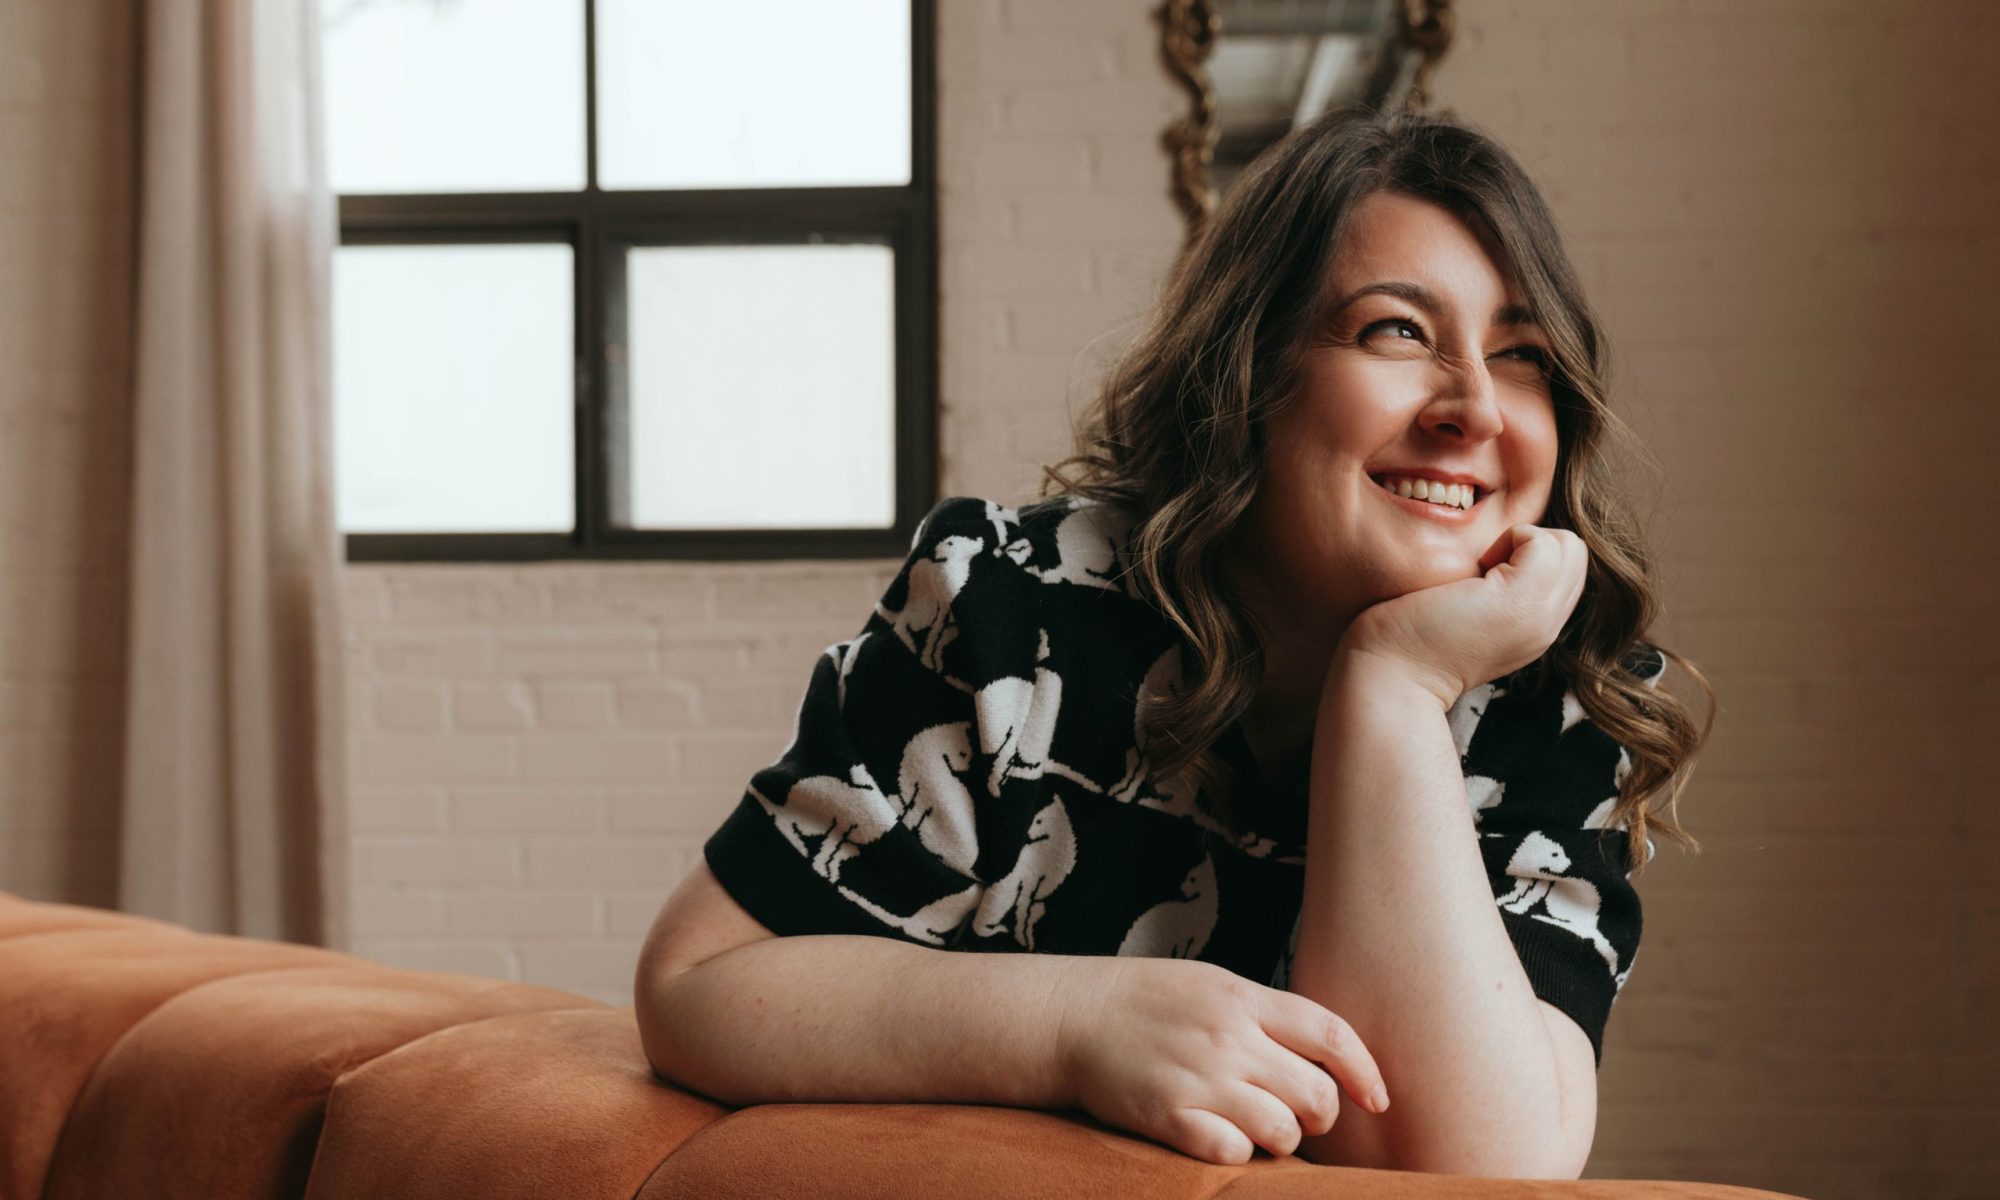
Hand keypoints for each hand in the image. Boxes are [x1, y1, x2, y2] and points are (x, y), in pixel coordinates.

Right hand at [1054, 956, 1388, 1164]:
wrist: (1070, 1016)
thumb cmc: (1145, 1000)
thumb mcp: (1212, 984)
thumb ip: (1265, 1013)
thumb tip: (1324, 1052)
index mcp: (1244, 999)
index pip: (1332, 1035)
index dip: (1366, 1073)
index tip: (1377, 1100)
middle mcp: (1229, 1038)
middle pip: (1316, 1094)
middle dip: (1320, 1116)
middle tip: (1299, 1116)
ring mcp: (1199, 1079)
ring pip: (1283, 1132)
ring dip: (1280, 1140)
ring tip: (1256, 1129)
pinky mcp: (1169, 1117)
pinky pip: (1233, 1155)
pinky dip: (1237, 1155)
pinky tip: (1220, 1139)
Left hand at [1338, 523, 1589, 709]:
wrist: (1390, 676)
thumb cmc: (1409, 637)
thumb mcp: (1468, 612)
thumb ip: (1495, 588)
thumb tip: (1496, 552)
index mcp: (1535, 628)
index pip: (1567, 569)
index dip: (1530, 554)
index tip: (1485, 572)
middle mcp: (1546, 626)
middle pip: (1575, 554)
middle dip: (1532, 543)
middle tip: (1484, 567)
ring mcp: (1537, 617)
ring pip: (1569, 545)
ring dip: (1523, 540)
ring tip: (1482, 568)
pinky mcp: (1518, 602)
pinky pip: (1544, 541)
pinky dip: (1510, 536)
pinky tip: (1478, 566)